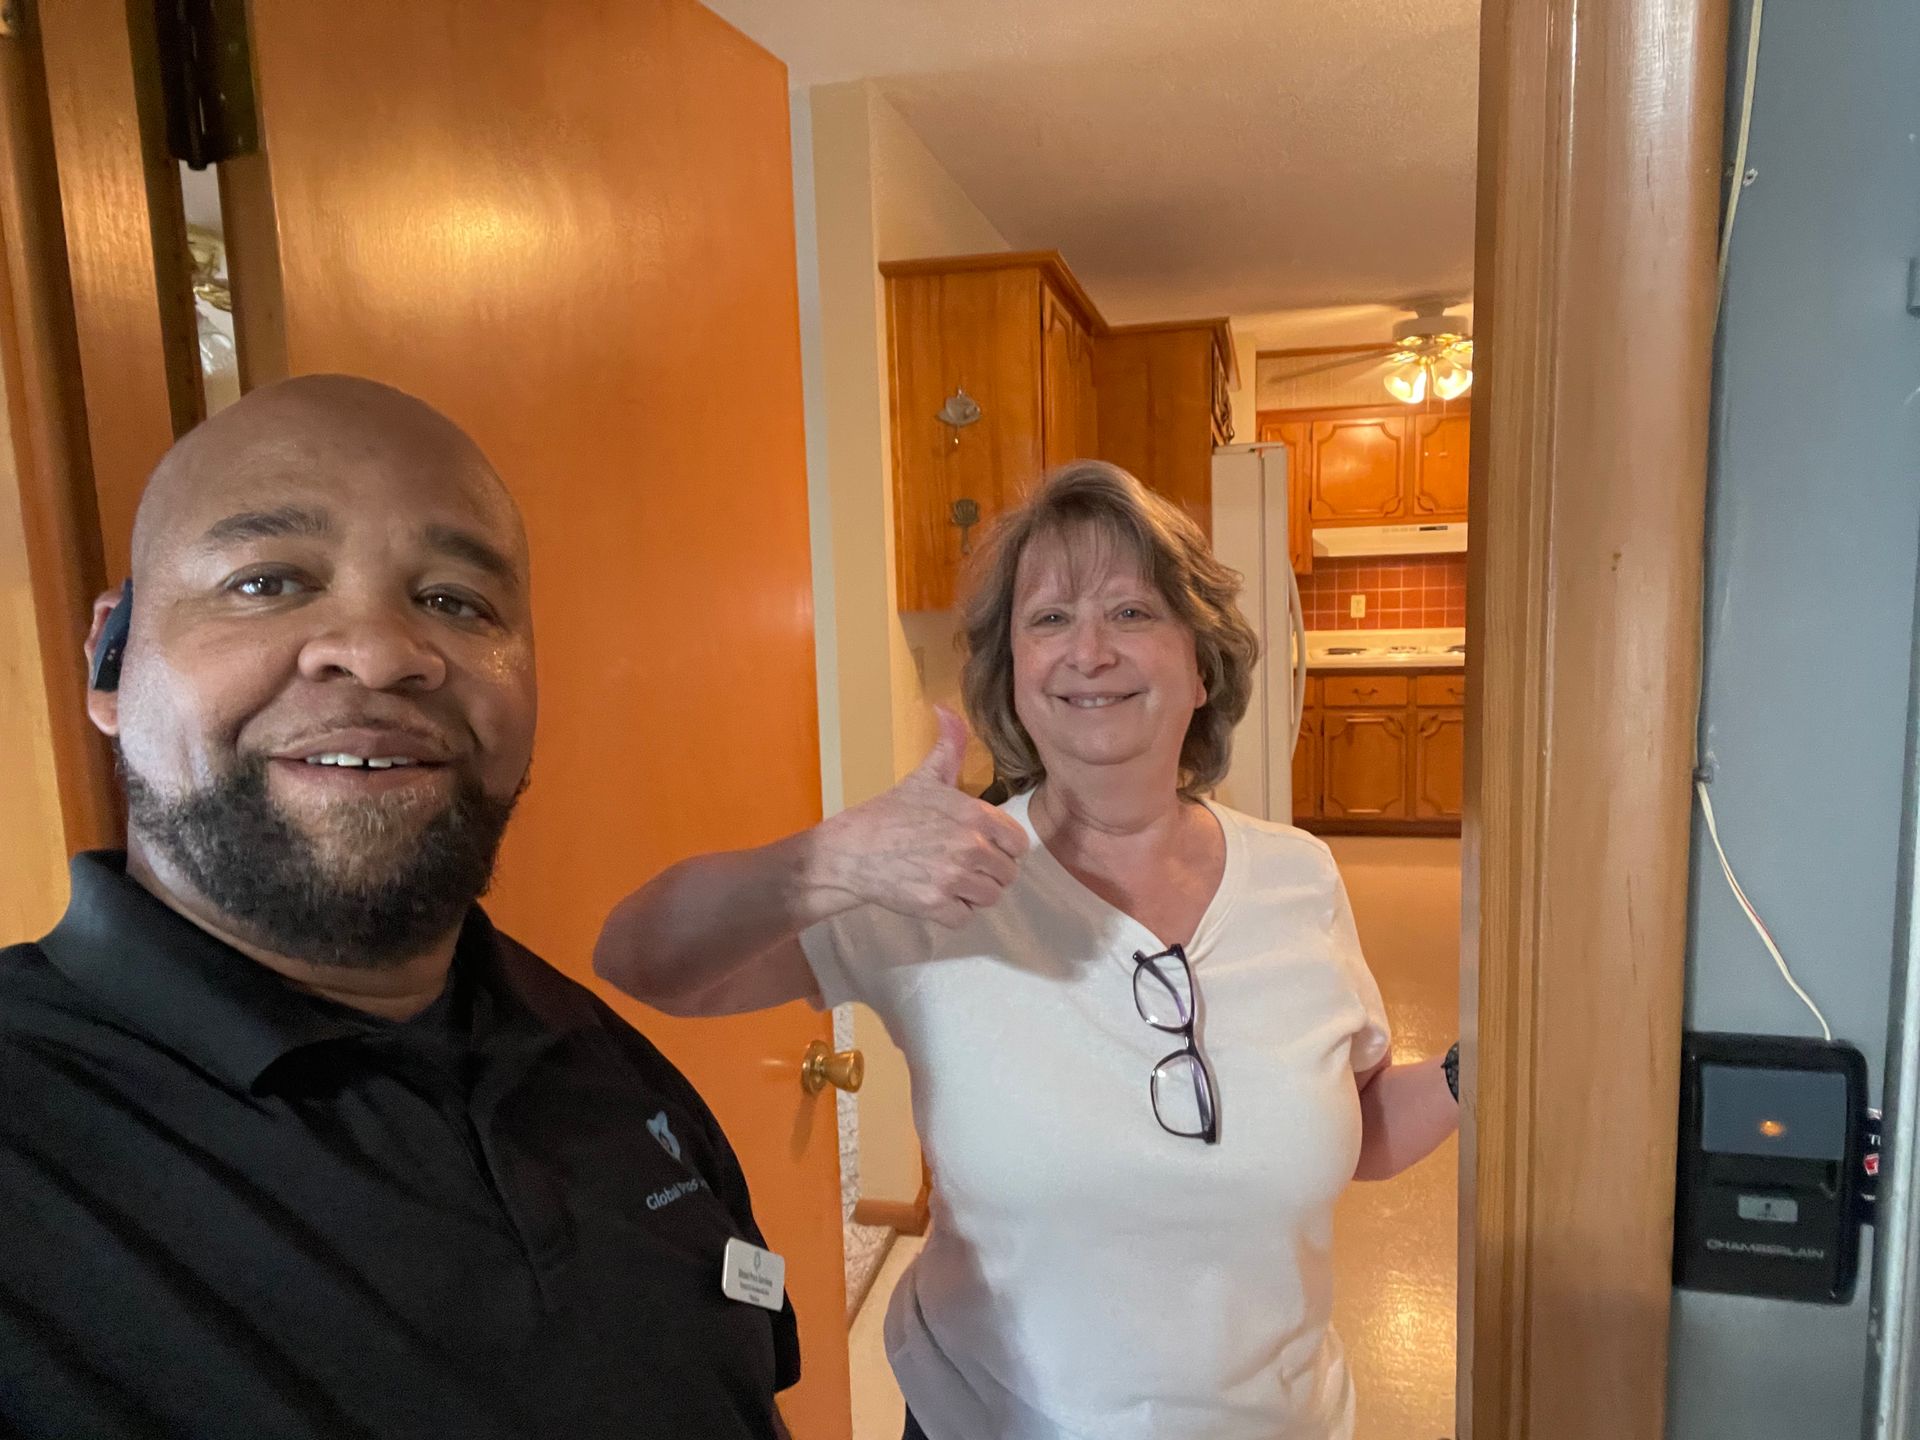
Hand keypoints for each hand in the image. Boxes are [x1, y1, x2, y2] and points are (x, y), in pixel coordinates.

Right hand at [811, 708, 1029, 926]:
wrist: (851, 852)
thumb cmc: (888, 814)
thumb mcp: (923, 778)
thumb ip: (948, 746)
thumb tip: (945, 707)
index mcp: (975, 815)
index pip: (1018, 843)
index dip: (1003, 847)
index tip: (983, 846)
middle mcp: (970, 847)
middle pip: (1007, 874)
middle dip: (988, 872)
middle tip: (961, 864)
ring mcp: (954, 878)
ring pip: (990, 897)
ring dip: (973, 893)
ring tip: (949, 879)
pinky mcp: (937, 905)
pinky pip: (966, 917)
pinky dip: (952, 911)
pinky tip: (935, 894)